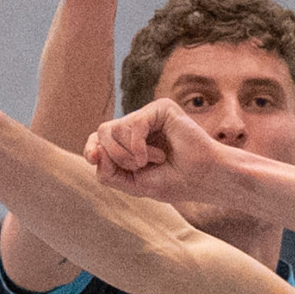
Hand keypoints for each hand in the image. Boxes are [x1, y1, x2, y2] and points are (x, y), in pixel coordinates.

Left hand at [86, 97, 248, 211]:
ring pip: (112, 128)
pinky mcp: (160, 108)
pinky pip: (133, 123)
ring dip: (128, 153)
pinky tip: (158, 155)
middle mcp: (137, 126)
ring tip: (155, 160)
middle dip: (114, 156)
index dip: (91, 147)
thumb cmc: (174, 182)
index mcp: (129, 142)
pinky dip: (138, 145)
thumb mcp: (134, 185)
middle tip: (137, 167)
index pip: (98, 138)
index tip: (93, 158)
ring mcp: (148, 115)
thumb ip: (109, 173)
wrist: (203, 178)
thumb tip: (94, 154)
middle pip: (102, 132)